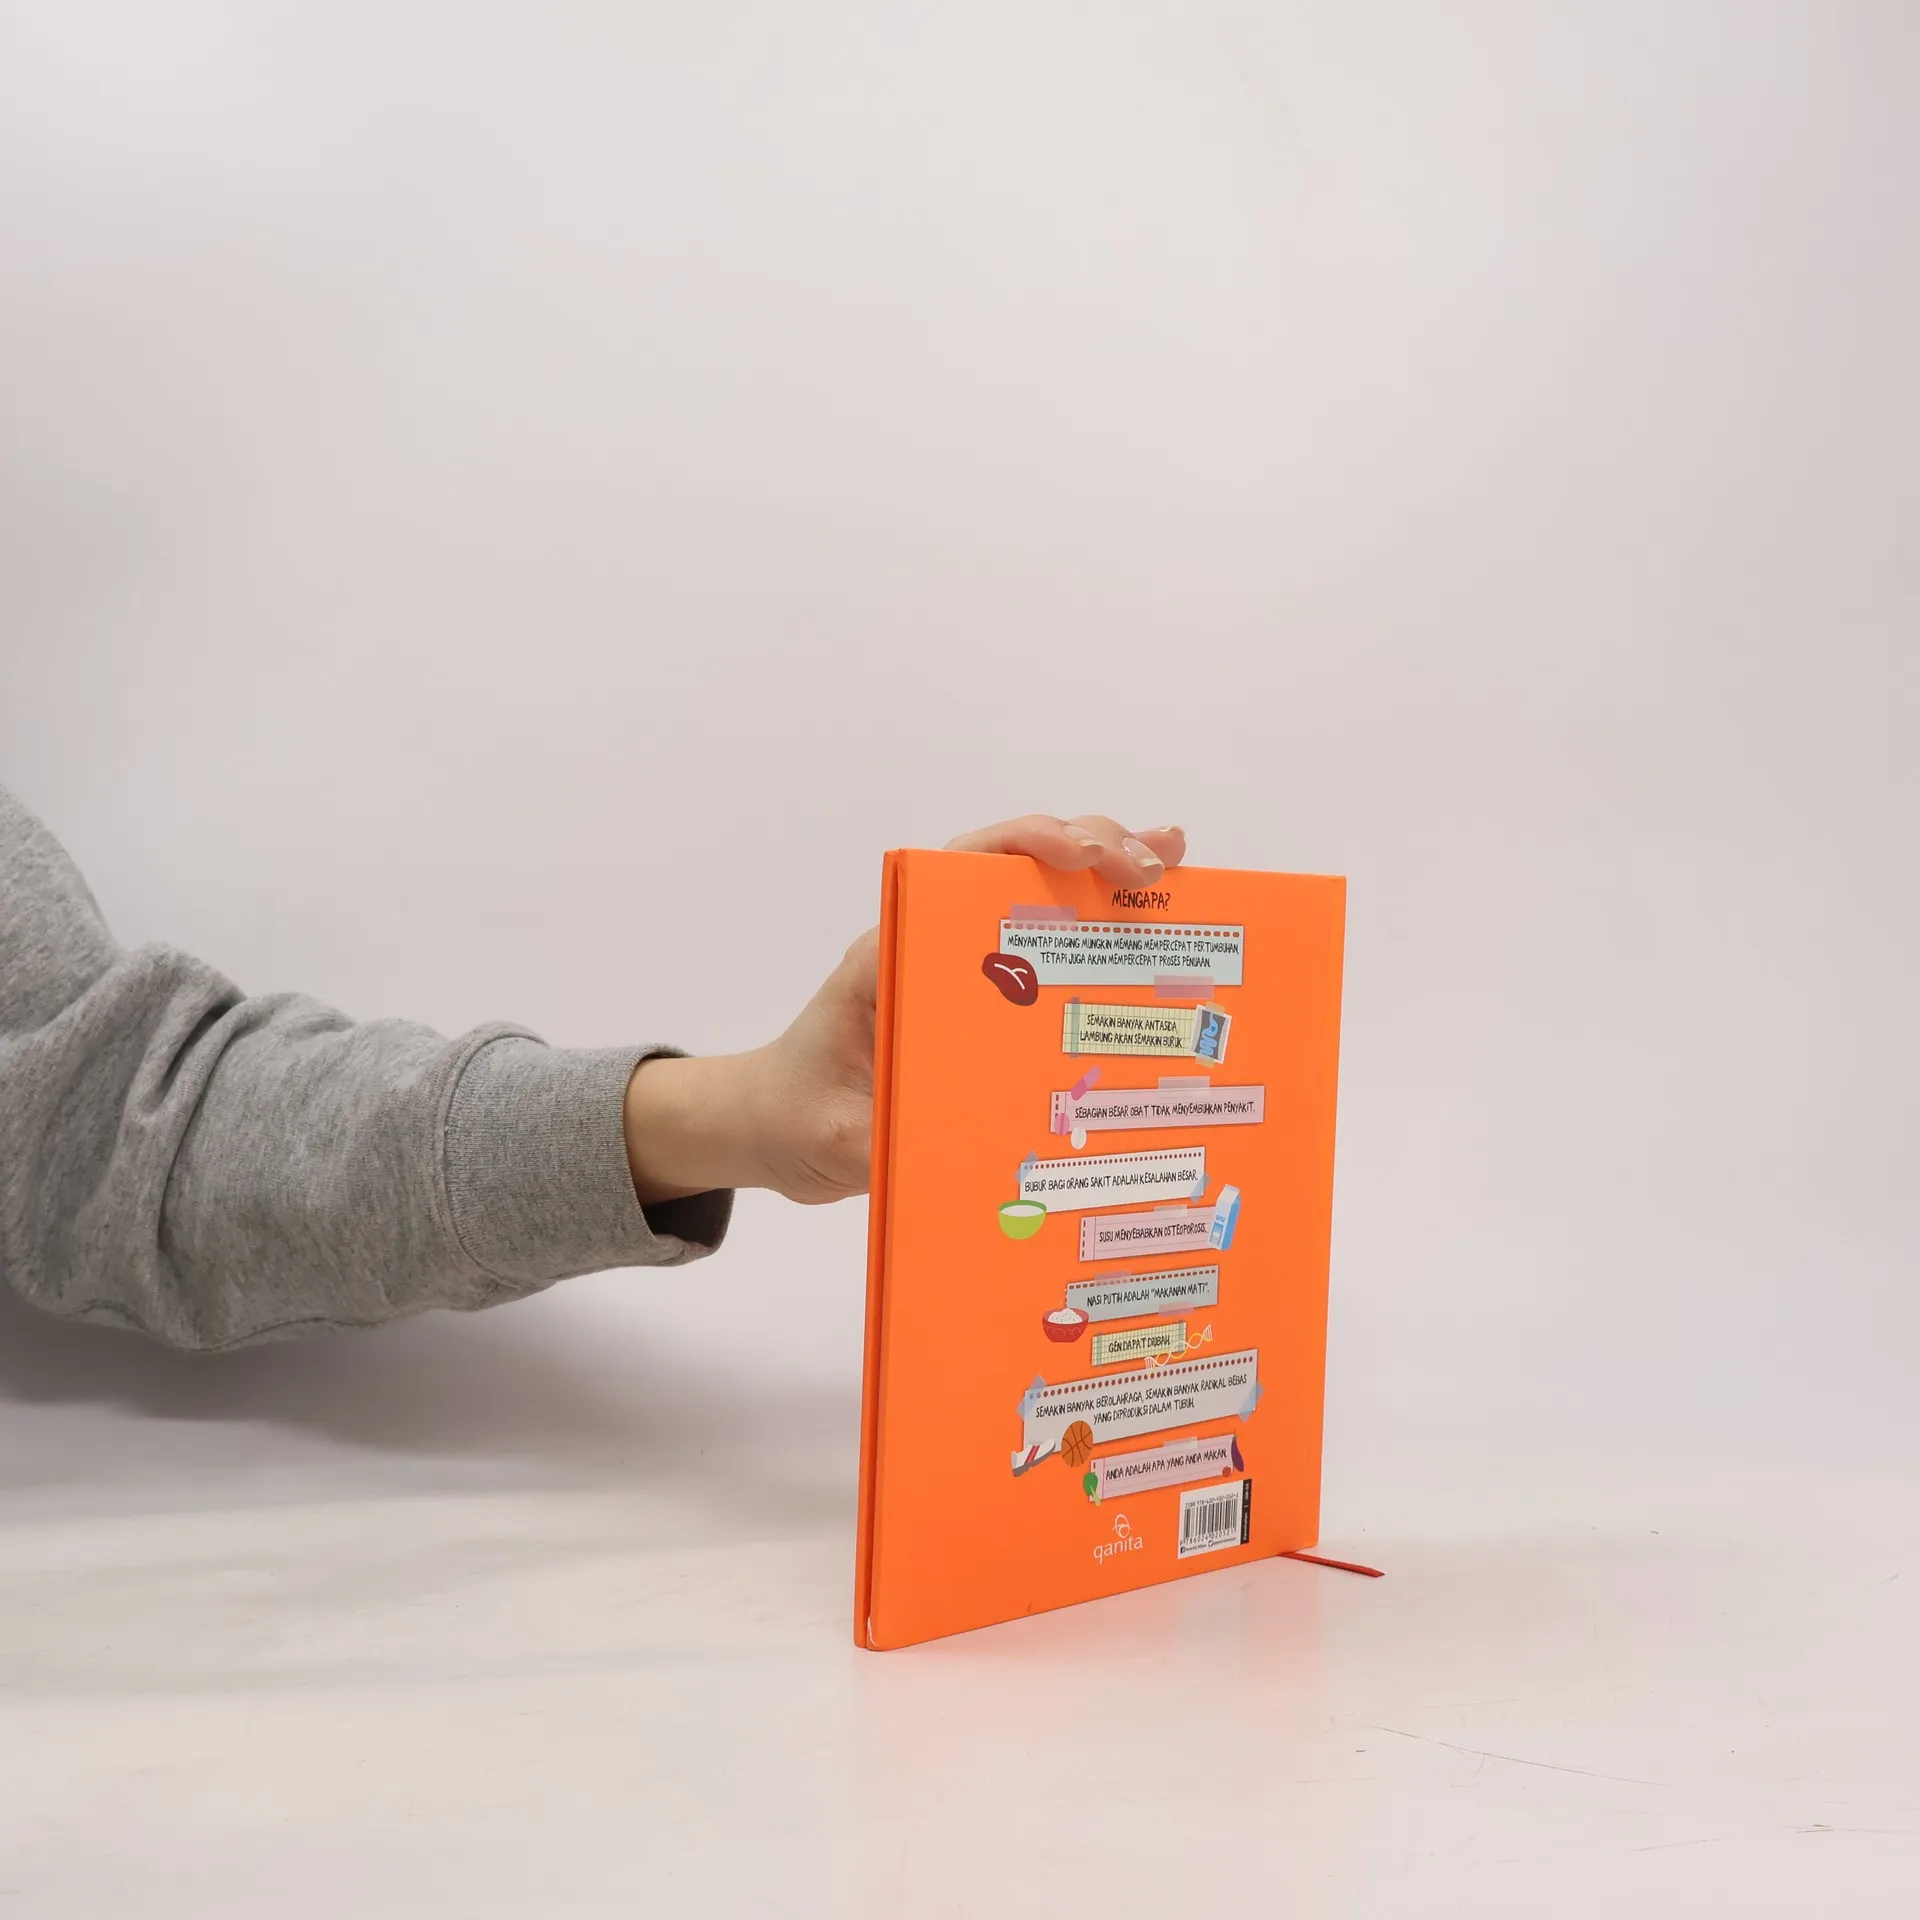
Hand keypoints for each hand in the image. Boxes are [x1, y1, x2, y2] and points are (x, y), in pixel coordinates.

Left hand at [621, 816, 1186, 1205]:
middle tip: (1157, 863)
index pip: (961, 870)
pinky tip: (1156, 937)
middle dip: (1092, 849)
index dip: (1027, 847)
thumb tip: (972, 1164)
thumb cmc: (793, 1117)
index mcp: (893, 952)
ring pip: (1039, 899)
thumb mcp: (833, 1139)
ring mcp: (961, 971)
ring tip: (1176, 864)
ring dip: (1108, 877)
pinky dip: (1100, 939)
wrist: (767, 1129)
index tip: (1082, 857)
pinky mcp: (982, 1005)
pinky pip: (1046, 959)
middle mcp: (930, 944)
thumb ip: (887, 1144)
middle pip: (1015, 866)